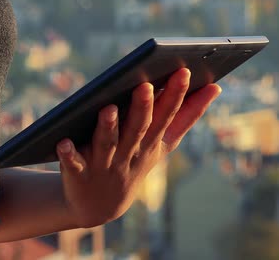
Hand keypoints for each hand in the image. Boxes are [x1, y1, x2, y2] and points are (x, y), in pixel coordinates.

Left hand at [56, 68, 220, 227]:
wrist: (99, 206)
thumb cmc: (133, 161)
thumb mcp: (163, 144)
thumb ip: (187, 116)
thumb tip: (216, 86)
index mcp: (151, 143)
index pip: (166, 117)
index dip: (176, 96)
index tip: (184, 72)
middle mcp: (129, 154)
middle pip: (138, 129)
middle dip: (143, 108)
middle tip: (145, 85)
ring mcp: (104, 165)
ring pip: (107, 144)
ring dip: (107, 128)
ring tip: (108, 108)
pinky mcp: (78, 174)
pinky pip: (73, 164)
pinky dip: (68, 155)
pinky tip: (62, 142)